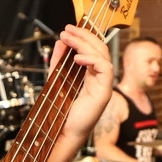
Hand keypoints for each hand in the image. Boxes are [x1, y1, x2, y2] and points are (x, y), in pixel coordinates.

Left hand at [50, 24, 114, 145]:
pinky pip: (105, 70)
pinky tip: (77, 58)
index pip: (93, 49)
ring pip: (103, 56)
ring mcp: (104, 85)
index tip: (68, 29)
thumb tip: (59, 42)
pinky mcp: (104, 93)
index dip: (83, 37)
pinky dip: (92, 60)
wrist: (63, 132)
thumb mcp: (57, 79)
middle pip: (100, 49)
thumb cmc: (62, 110)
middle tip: (67, 29)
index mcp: (91, 74)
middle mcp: (100, 78)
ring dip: (85, 44)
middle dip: (84, 36)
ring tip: (69, 39)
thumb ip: (58, 62)